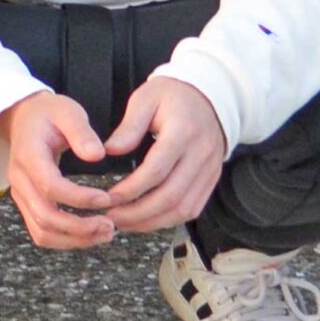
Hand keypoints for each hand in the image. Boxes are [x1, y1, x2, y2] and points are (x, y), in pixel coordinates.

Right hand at [0, 91, 114, 249]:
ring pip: (42, 231)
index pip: (51, 186)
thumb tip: (97, 155)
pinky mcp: (28, 205)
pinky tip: (90, 235)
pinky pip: (42, 232)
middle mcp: (20, 181)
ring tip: (105, 234)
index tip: (106, 199)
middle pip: (45, 217)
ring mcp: (22, 196)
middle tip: (110, 225)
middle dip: (80, 227)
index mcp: (28, 156)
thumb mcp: (67, 111)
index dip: (79, 198)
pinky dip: (66, 239)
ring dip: (74, 239)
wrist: (23, 119)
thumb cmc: (48, 114)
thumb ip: (81, 132)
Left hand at [102, 76, 227, 235]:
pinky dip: (168, 220)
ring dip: (152, 222)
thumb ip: (129, 127)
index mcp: (183, 132)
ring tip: (125, 223)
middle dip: (138, 213)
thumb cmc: (173, 97)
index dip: (130, 189)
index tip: (108, 198)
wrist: (211, 97)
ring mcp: (209, 170)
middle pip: (170, 196)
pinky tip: (146, 220)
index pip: (156, 170)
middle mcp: (201, 154)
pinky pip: (192, 209)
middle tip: (111, 217)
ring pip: (183, 208)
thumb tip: (109, 152)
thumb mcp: (146, 98)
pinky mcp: (211, 180)